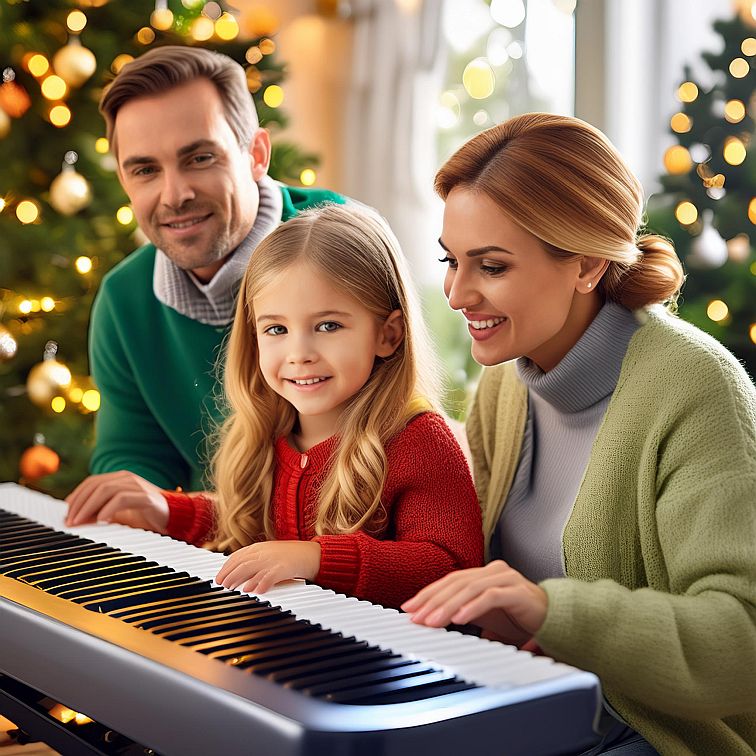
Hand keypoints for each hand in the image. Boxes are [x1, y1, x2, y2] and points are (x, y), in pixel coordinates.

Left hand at [65, 470, 168, 532]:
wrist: (173, 518)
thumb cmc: (145, 517)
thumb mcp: (119, 514)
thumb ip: (101, 512)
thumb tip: (77, 519)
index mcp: (120, 479)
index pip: (91, 482)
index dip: (76, 496)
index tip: (65, 513)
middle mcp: (127, 478)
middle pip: (95, 485)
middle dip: (78, 503)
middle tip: (70, 521)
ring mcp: (137, 485)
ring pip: (105, 489)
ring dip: (89, 507)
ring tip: (80, 522)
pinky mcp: (146, 496)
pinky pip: (122, 499)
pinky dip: (108, 510)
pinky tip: (102, 521)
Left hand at [215, 540, 321, 593]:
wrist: (312, 554)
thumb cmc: (291, 557)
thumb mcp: (271, 555)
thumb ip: (256, 561)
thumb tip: (241, 576)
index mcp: (260, 548)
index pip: (237, 556)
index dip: (226, 567)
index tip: (218, 578)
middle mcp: (264, 552)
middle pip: (241, 562)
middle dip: (228, 574)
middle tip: (221, 585)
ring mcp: (273, 559)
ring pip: (250, 568)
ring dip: (237, 578)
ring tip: (231, 589)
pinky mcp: (283, 568)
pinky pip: (269, 575)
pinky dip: (261, 583)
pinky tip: (255, 591)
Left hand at [401, 560, 547, 645]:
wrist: (556, 621)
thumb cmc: (519, 619)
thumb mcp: (485, 617)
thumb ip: (463, 615)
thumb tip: (432, 622)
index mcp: (483, 574)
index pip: (449, 580)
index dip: (428, 593)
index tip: (409, 608)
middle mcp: (493, 571)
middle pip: (455, 582)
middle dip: (432, 601)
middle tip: (415, 617)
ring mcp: (506, 579)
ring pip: (469, 589)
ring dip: (447, 606)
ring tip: (432, 622)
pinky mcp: (517, 592)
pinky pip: (490, 597)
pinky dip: (473, 608)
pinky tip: (460, 620)